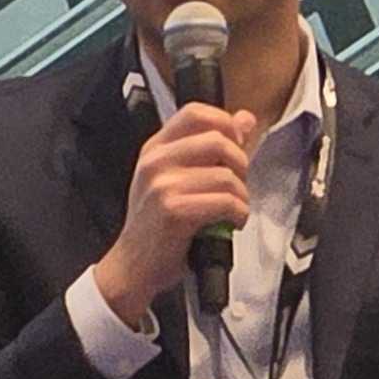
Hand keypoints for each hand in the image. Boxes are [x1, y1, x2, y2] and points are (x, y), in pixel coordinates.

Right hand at [91, 106, 257, 329]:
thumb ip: (211, 148)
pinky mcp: (174, 211)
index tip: (236, 144)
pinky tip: (232, 223)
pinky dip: (239, 214)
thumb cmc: (157, 225)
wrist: (132, 267)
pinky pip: (225, 202)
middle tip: (237, 185)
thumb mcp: (177, 179)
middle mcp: (155, 161)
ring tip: (234, 210)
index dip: (225, 123)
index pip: (195, 112)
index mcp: (155, 149)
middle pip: (218, 140)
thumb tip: (246, 119)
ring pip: (227, 175)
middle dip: (240, 164)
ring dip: (242, 196)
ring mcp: (162, 185)